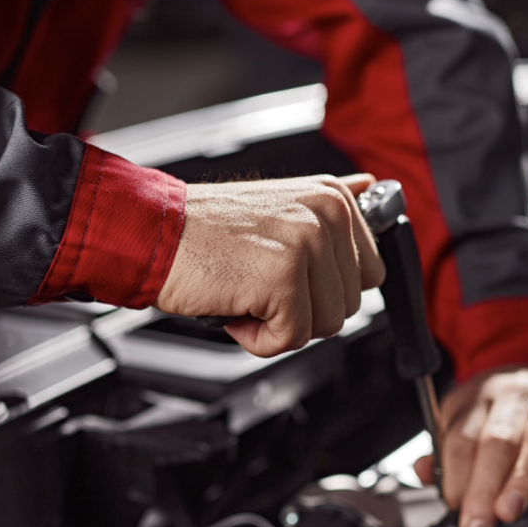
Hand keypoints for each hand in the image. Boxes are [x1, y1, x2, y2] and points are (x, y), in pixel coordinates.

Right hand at [155, 174, 385, 356]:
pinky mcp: (284, 278)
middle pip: (348, 304)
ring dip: (280, 324)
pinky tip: (235, 307)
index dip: (324, 290)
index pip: (369, 273)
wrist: (153, 232)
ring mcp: (307, 244)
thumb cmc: (206, 230)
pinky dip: (258, 338)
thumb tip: (374, 188)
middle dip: (303, 309)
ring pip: (326, 325)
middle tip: (259, 282)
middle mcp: (326, 215)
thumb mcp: (281, 204)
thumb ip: (331, 204)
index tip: (289, 276)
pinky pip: (291, 338)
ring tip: (246, 291)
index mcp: (332, 198)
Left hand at [416, 366, 527, 526]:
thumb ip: (444, 450)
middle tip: (479, 521)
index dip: (456, 476)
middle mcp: (517, 394)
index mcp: (480, 397)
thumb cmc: (505, 408)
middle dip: (486, 486)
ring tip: (511, 510)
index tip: (455, 507)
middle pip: (499, 440)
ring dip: (525, 478)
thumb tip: (423, 473)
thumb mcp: (466, 418)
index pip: (462, 437)